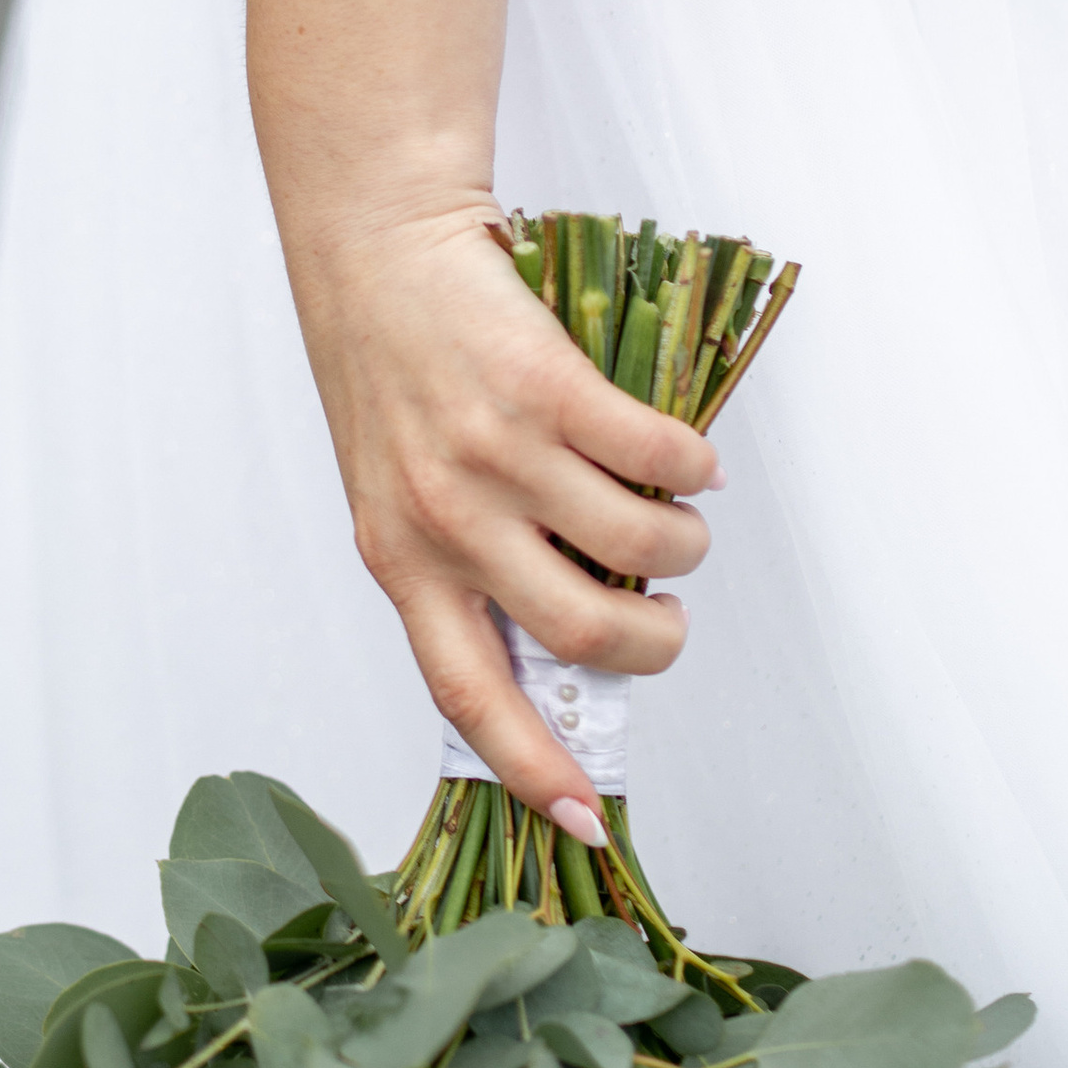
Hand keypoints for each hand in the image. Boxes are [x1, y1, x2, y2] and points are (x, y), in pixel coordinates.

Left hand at [284, 190, 719, 832]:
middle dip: (653, 643)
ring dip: (684, 550)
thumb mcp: (395, 492)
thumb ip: (457, 566)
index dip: (532, 766)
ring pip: (635, 545)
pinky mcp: (544, 385)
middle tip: (667, 620)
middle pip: (581, 630)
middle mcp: (443, 518)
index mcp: (399, 562)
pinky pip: (655, 455)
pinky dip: (692, 468)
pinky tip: (690, 460)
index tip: (584, 822)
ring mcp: (494, 452)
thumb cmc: (390, 373)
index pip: (467, 694)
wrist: (375, 245)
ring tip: (679, 528)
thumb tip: (561, 642)